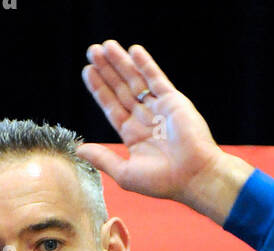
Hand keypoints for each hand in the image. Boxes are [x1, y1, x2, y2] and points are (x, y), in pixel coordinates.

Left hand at [78, 39, 252, 220]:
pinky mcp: (173, 101)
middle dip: (107, 71)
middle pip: (121, 90)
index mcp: (134, 136)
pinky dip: (145, 64)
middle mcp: (145, 120)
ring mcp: (159, 109)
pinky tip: (133, 51)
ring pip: (136, 81)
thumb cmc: (163, 181)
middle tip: (92, 51)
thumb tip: (79, 149)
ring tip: (105, 46)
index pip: (112, 107)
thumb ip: (103, 159)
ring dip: (121, 63)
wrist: (194, 176)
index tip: (87, 72)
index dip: (99, 90)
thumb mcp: (126, 173)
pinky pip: (156, 78)